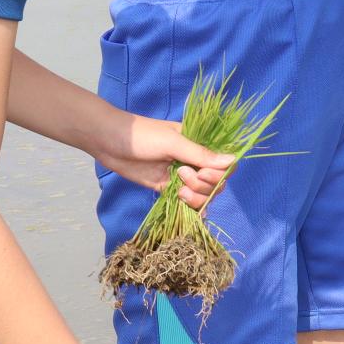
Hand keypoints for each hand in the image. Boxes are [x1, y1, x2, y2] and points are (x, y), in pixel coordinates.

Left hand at [93, 111, 233, 206]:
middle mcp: (194, 162)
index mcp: (200, 146)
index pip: (224, 165)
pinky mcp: (167, 188)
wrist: (110, 142)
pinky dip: (190, 208)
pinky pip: (187, 203)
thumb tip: (233, 160)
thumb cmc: (142, 135)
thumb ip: (201, 154)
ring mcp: (182, 177)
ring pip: (203, 196)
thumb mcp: (173, 142)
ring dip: (195, 197)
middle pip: (215, 184)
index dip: (219, 174)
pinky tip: (183, 205)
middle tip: (182, 174)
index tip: (203, 173)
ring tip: (177, 188)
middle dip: (203, 185)